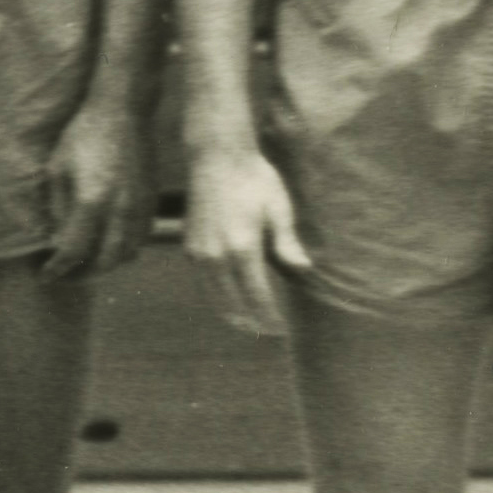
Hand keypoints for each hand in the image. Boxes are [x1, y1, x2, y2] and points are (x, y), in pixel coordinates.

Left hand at [36, 89, 149, 281]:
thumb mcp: (57, 169)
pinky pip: (142, 238)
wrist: (124, 112)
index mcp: (91, 202)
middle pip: (105, 261)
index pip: (73, 251)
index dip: (58, 268)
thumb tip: (56, 239)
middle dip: (83, 274)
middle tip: (66, 274)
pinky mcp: (152, 200)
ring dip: (106, 264)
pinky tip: (110, 245)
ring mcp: (141, 207)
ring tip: (87, 263)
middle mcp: (120, 210)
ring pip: (127, 253)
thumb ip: (57, 209)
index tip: (45, 274)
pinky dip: (125, 249)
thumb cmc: (83, 136)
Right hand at [180, 133, 308, 337]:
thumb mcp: (279, 208)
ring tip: (249, 326)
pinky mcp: (190, 246)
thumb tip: (303, 270)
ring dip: (231, 314)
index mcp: (242, 248)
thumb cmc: (254, 178)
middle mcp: (215, 256)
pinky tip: (231, 299)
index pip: (257, 297)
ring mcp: (199, 252)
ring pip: (213, 297)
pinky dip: (218, 297)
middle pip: (231, 305)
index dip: (270, 319)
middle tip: (267, 337)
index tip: (282, 333)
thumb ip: (286, 243)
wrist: (216, 155)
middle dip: (250, 324)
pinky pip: (204, 282)